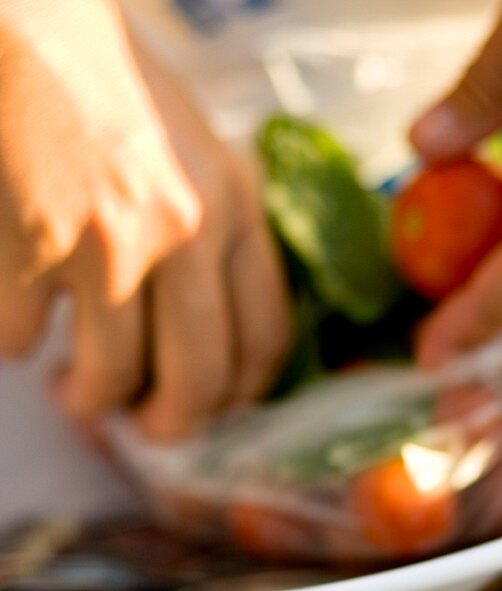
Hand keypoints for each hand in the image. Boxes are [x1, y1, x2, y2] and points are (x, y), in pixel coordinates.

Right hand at [0, 0, 290, 439]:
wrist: (30, 25)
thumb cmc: (116, 94)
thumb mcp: (202, 156)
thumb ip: (222, 241)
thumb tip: (218, 349)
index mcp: (236, 208)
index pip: (265, 343)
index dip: (239, 397)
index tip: (214, 407)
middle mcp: (185, 232)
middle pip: (196, 384)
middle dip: (169, 427)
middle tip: (146, 428)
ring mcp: (106, 242)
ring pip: (108, 380)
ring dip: (88, 402)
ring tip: (73, 389)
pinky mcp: (30, 247)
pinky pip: (21, 342)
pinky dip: (17, 345)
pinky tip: (22, 319)